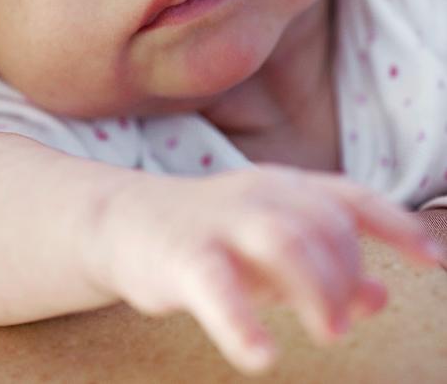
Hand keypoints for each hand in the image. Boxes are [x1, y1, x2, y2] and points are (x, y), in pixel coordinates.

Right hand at [88, 165, 443, 373]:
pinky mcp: (182, 253)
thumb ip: (325, 268)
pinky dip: (242, 321)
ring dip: (317, 286)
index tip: (436, 261)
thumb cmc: (213, 238)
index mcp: (283, 188)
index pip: (349, 198)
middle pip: (322, 223)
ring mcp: (220, 219)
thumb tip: (381, 297)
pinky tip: (261, 354)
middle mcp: (257, 194)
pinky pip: (216, 284)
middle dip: (347, 274)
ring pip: (282, 238)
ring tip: (329, 332)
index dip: (396, 226)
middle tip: (343, 323)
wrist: (126, 222)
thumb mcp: (273, 249)